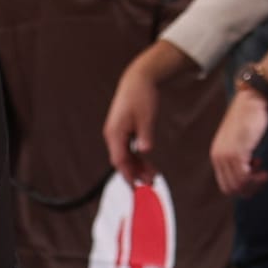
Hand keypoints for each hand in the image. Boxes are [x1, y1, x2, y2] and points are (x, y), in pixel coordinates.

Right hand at [103, 58, 161, 184]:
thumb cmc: (141, 95)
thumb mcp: (146, 116)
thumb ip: (145, 135)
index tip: (138, 188)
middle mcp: (113, 134)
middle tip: (152, 182)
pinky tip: (148, 163)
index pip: (119, 160)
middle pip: (122, 161)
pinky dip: (137, 157)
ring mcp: (117, 133)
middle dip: (135, 173)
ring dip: (138, 167)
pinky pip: (128, 149)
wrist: (138, 79)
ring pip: (126, 156)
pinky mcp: (123, 130)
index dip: (128, 175)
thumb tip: (145, 151)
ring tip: (153, 175)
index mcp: (115, 132)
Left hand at [210, 88, 267, 196]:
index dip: (242, 186)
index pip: (225, 185)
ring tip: (264, 174)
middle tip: (261, 178)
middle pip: (231, 189)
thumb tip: (245, 174)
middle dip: (248, 189)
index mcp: (217, 155)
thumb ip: (237, 156)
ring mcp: (226, 155)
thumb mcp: (238, 141)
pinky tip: (263, 170)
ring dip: (254, 185)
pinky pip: (244, 178)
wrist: (250, 102)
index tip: (255, 175)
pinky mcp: (237, 152)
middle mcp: (218, 157)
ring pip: (238, 186)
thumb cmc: (248, 120)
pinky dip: (256, 179)